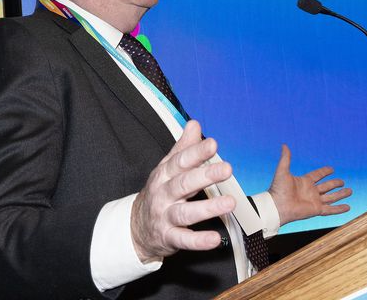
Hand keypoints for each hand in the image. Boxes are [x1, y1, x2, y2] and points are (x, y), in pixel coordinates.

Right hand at [130, 120, 236, 262]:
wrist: (136, 227)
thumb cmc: (159, 192)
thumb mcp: (167, 168)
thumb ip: (183, 147)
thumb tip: (194, 124)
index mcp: (164, 174)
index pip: (180, 161)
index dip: (196, 152)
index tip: (213, 144)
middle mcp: (163, 194)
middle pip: (184, 184)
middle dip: (205, 176)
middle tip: (227, 169)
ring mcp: (165, 216)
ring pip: (185, 213)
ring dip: (208, 208)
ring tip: (230, 203)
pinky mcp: (169, 238)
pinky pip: (184, 240)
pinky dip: (199, 241)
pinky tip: (215, 239)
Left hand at [267, 144, 351, 225]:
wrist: (277, 206)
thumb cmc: (278, 189)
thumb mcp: (283, 171)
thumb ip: (286, 158)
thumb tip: (284, 145)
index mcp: (304, 182)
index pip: (317, 175)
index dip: (324, 171)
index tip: (332, 168)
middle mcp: (311, 191)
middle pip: (326, 186)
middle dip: (335, 184)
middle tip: (342, 182)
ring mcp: (314, 201)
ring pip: (331, 197)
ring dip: (341, 195)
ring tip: (350, 191)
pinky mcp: (316, 210)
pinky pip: (330, 209)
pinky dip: (339, 209)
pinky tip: (348, 207)